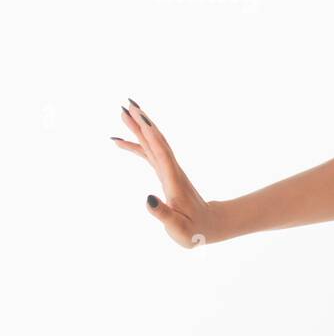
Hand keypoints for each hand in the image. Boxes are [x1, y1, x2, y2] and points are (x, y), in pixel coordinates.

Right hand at [111, 100, 225, 246]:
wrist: (210, 227)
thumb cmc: (194, 231)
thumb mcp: (178, 228)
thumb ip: (163, 214)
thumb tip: (147, 198)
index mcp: (174, 181)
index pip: (161, 152)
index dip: (150, 135)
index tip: (140, 117)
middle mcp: (172, 171)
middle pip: (156, 142)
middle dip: (143, 123)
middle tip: (128, 104)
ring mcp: (169, 172)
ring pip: (152, 145)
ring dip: (139, 129)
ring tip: (124, 113)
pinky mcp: (165, 175)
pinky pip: (149, 155)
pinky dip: (136, 146)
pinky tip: (121, 142)